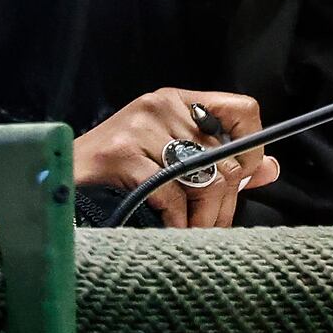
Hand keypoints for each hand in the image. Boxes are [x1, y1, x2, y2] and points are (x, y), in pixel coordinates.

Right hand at [72, 89, 280, 228]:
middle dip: (224, 200)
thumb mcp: (172, 157)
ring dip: (203, 216)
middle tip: (214, 225)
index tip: (241, 176)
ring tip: (194, 231)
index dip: (251, 146)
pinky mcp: (122, 151)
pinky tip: (170, 226)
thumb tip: (271, 168)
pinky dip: (176, 218)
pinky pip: (171, 193)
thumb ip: (223, 162)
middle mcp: (161, 105)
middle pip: (223, 155)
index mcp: (178, 101)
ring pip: (201, 177)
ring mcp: (139, 125)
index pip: (242, 108)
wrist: (60, 175)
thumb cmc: (119, 169)